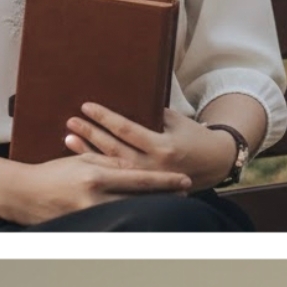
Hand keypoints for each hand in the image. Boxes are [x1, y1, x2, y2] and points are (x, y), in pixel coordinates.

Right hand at [0, 141, 186, 220]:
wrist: (23, 193)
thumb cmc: (52, 173)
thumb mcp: (81, 160)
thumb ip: (109, 162)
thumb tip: (137, 167)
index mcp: (95, 177)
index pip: (139, 180)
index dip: (165, 181)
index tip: (185, 181)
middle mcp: (95, 199)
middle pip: (142, 201)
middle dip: (166, 198)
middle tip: (186, 194)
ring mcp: (91, 216)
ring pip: (133, 215)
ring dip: (153, 210)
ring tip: (172, 206)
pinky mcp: (87, 228)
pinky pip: (117, 224)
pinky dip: (134, 221)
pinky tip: (148, 219)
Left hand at [67, 96, 239, 189]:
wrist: (216, 164)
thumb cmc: (196, 136)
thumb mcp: (177, 121)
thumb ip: (152, 114)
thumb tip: (125, 99)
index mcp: (164, 148)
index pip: (127, 130)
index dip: (105, 118)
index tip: (87, 106)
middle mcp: (155, 166)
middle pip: (115, 149)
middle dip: (91, 133)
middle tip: (71, 120)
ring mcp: (150, 179)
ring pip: (113, 165)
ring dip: (89, 151)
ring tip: (70, 137)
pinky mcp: (148, 187)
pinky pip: (119, 176)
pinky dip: (100, 165)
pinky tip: (84, 156)